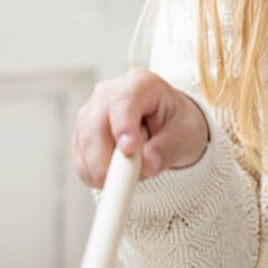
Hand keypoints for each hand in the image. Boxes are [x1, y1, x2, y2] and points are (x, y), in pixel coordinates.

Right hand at [73, 69, 209, 188]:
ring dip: (102, 169)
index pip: (123, 102)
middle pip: (95, 125)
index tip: (129, 152)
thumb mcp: (186, 134)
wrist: (169, 126)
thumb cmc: (178, 124)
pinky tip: (116, 177)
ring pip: (84, 144)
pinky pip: (80, 159)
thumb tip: (146, 165)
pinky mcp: (82, 134)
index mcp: (140, 84)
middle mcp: (109, 93)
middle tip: (125, 182)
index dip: (123, 128)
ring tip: (131, 177)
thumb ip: (166, 149)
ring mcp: (91, 112)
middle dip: (107, 159)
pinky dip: (95, 175)